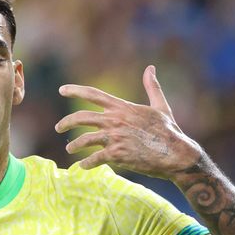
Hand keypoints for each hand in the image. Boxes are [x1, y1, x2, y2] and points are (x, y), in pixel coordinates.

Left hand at [54, 65, 201, 179]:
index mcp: (123, 107)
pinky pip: (94, 158)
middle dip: (66, 122)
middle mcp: (115, 120)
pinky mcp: (117, 154)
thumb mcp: (160, 106)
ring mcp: (115, 137)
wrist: (176, 153)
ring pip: (84, 139)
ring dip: (74, 145)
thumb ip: (152, 87)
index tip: (61, 89)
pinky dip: (86, 163)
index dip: (75, 90)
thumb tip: (151, 68)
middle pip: (81, 117)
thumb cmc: (169, 131)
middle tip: (58, 127)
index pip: (93, 94)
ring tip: (69, 149)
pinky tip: (82, 166)